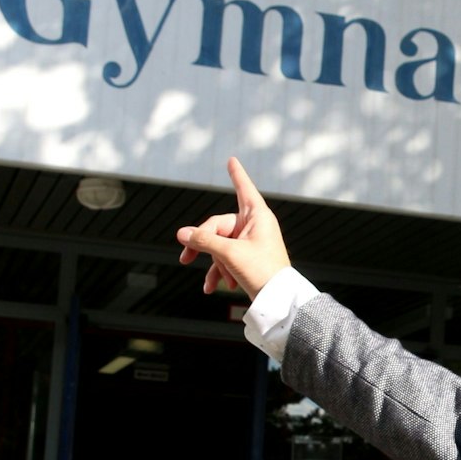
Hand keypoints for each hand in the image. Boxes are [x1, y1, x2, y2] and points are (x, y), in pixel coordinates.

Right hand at [175, 157, 291, 297]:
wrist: (278, 300)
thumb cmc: (262, 272)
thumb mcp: (229, 254)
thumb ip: (204, 241)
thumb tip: (182, 233)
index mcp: (258, 216)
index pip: (243, 188)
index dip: (236, 174)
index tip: (232, 160)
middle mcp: (255, 225)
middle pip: (218, 226)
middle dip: (203, 245)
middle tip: (185, 258)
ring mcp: (251, 241)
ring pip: (220, 244)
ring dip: (213, 264)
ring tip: (210, 283)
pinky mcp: (248, 257)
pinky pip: (226, 259)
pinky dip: (219, 273)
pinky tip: (212, 287)